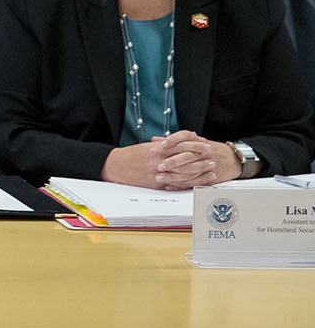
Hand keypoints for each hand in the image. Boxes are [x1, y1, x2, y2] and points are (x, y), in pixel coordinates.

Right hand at [99, 131, 236, 188]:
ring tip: (210, 171)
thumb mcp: (146, 147)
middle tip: (213, 159)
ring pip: (183, 173)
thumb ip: (163, 146)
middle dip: (201, 160)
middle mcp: (159, 161)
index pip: (181, 146)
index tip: (206, 145)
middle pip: (186, 160)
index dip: (195, 146)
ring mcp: (158, 173)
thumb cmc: (129, 156)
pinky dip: (188, 184)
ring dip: (199, 173)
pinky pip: (175, 185)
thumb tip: (178, 143)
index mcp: (157, 150)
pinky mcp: (156, 184)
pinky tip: (197, 183)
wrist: (114, 166)